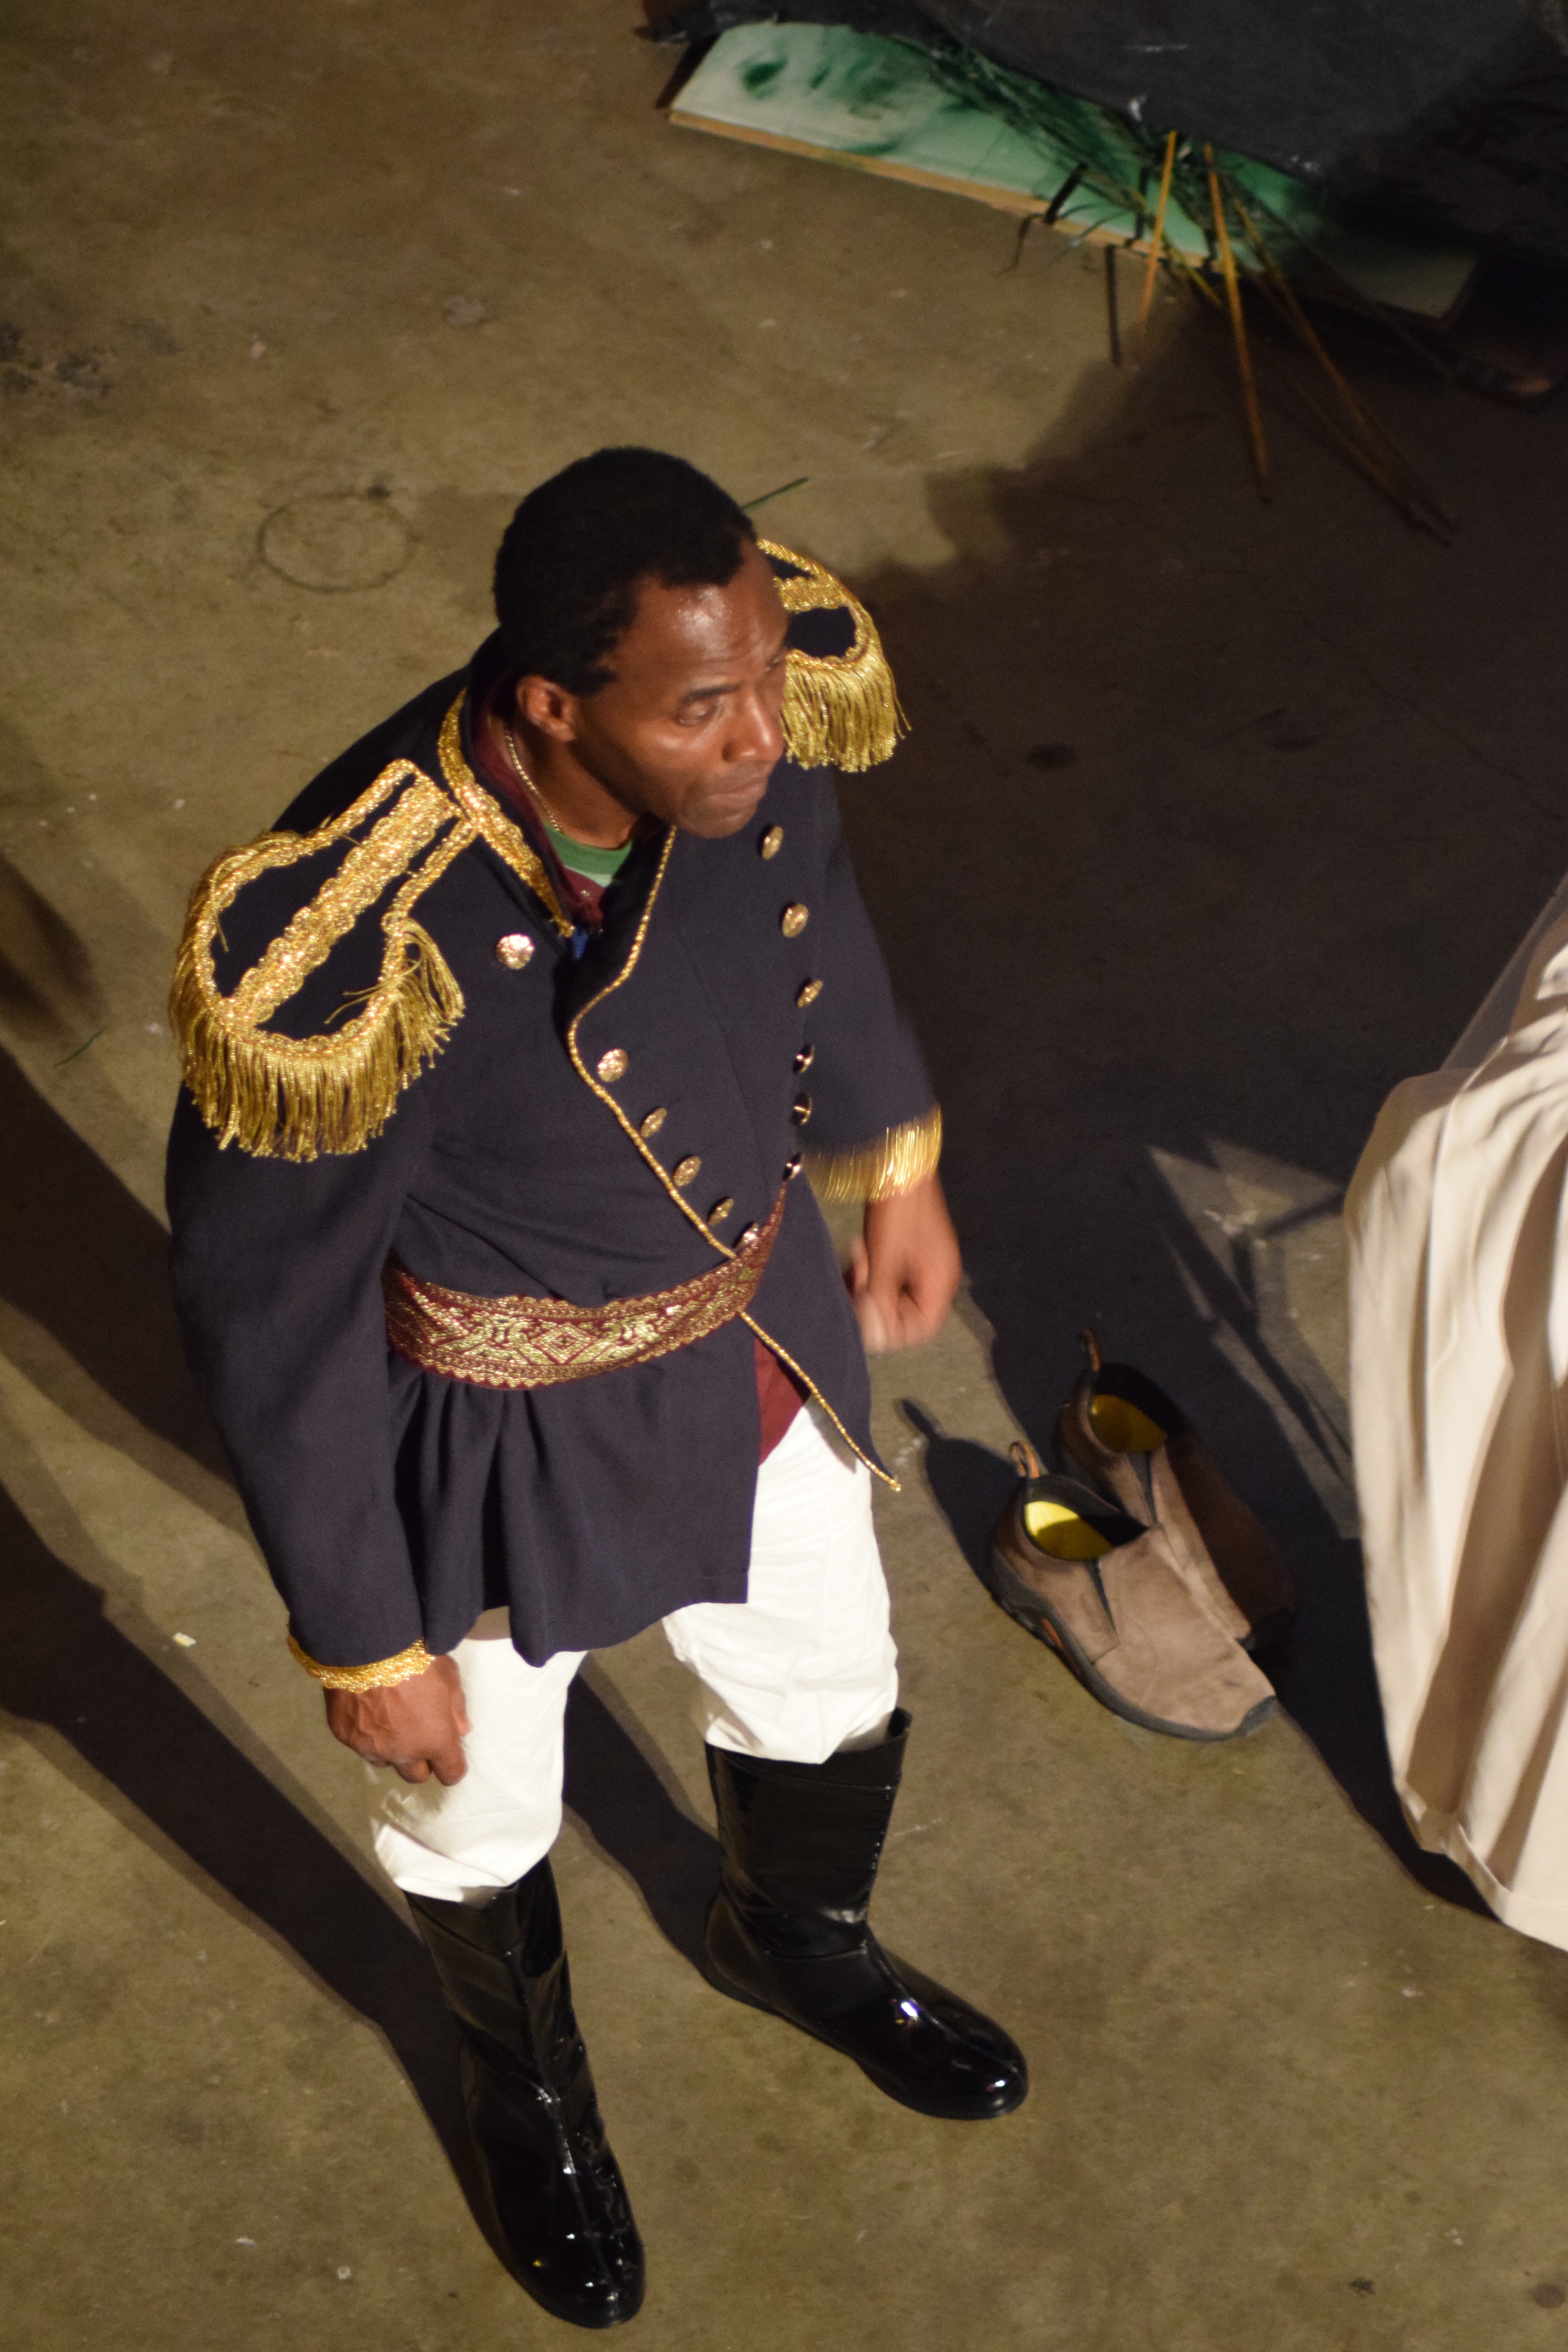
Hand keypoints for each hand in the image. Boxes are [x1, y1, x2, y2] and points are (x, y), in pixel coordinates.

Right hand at [325, 1653, 470, 1784]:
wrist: (367, 1647)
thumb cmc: (417, 1658)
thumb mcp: (449, 1676)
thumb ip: (456, 1708)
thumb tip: (461, 1730)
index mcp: (435, 1740)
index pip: (451, 1773)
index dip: (452, 1765)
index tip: (449, 1754)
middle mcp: (403, 1753)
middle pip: (417, 1775)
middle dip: (422, 1760)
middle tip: (419, 1735)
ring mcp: (371, 1748)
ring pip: (387, 1762)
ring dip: (393, 1750)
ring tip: (389, 1721)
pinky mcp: (346, 1738)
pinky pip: (360, 1745)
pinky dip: (367, 1734)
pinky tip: (366, 1710)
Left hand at [846, 1172, 961, 1353]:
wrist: (898, 1163)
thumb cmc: (897, 1211)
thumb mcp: (884, 1260)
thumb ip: (880, 1300)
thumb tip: (872, 1335)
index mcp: (940, 1282)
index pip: (920, 1328)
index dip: (890, 1329)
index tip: (865, 1311)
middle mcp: (935, 1276)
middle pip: (904, 1313)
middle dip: (874, 1304)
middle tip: (852, 1282)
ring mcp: (922, 1262)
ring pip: (892, 1294)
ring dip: (868, 1287)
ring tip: (851, 1262)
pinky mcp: (907, 1250)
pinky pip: (888, 1275)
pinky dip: (871, 1271)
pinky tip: (856, 1252)